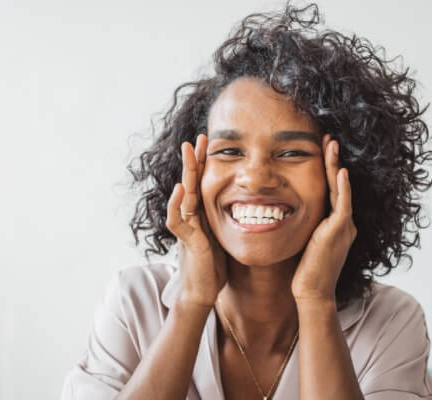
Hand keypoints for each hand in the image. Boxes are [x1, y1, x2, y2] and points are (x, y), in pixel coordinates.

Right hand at [166, 134, 227, 307]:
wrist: (202, 291)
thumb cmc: (214, 265)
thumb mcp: (225, 236)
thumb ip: (231, 221)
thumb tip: (254, 209)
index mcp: (203, 213)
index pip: (205, 182)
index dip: (208, 163)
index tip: (214, 142)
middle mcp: (192, 216)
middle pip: (192, 181)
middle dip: (195, 159)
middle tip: (199, 138)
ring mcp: (187, 226)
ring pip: (183, 193)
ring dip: (186, 172)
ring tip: (188, 151)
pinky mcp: (186, 240)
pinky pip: (177, 220)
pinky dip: (176, 204)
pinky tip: (180, 189)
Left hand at [291, 134, 356, 302]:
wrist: (313, 294)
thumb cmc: (305, 274)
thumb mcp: (304, 244)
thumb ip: (303, 227)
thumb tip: (286, 215)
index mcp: (336, 226)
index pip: (333, 191)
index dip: (328, 170)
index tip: (321, 151)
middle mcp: (344, 224)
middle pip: (339, 185)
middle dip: (333, 161)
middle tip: (328, 139)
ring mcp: (344, 227)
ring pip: (342, 189)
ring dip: (336, 165)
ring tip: (331, 145)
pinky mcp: (338, 232)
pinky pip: (343, 204)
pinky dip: (342, 187)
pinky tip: (340, 171)